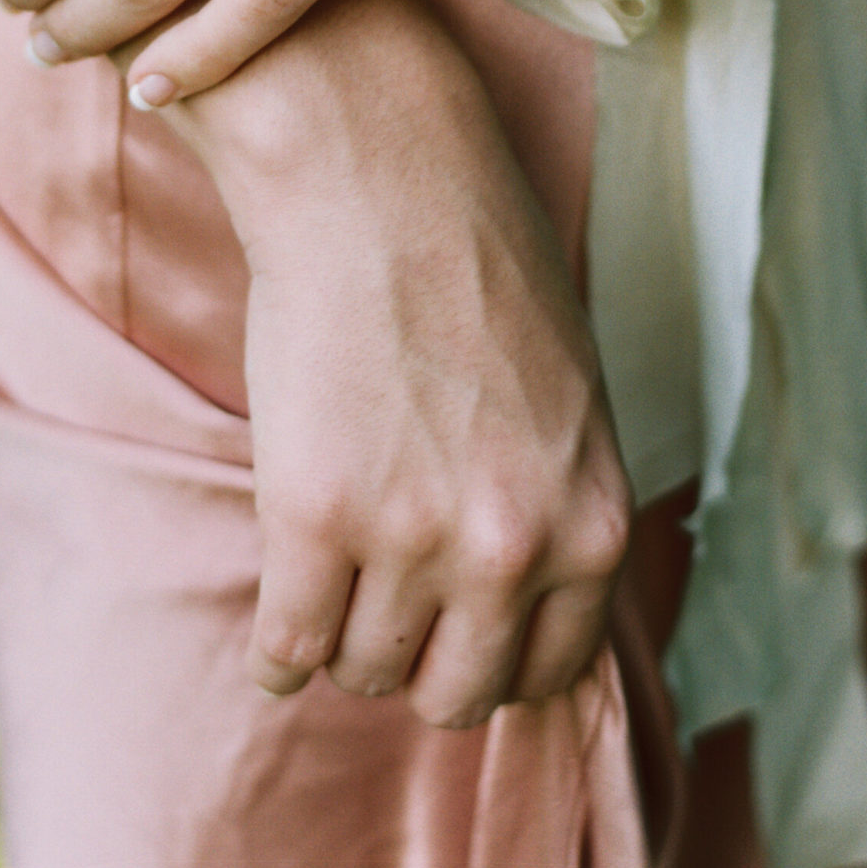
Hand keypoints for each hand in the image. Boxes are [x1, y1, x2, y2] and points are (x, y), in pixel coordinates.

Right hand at [177, 0, 631, 725]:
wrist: (380, 176)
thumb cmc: (476, 263)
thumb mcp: (568, 402)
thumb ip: (555, 507)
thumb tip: (521, 605)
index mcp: (591, 523)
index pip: (548, 673)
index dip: (493, 655)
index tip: (458, 634)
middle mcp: (512, 550)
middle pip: (455, 691)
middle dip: (418, 661)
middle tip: (387, 612)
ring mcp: (410, 539)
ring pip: (365, 668)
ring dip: (344, 641)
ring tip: (330, 592)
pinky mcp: (312, 516)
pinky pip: (290, 646)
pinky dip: (277, 654)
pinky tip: (275, 639)